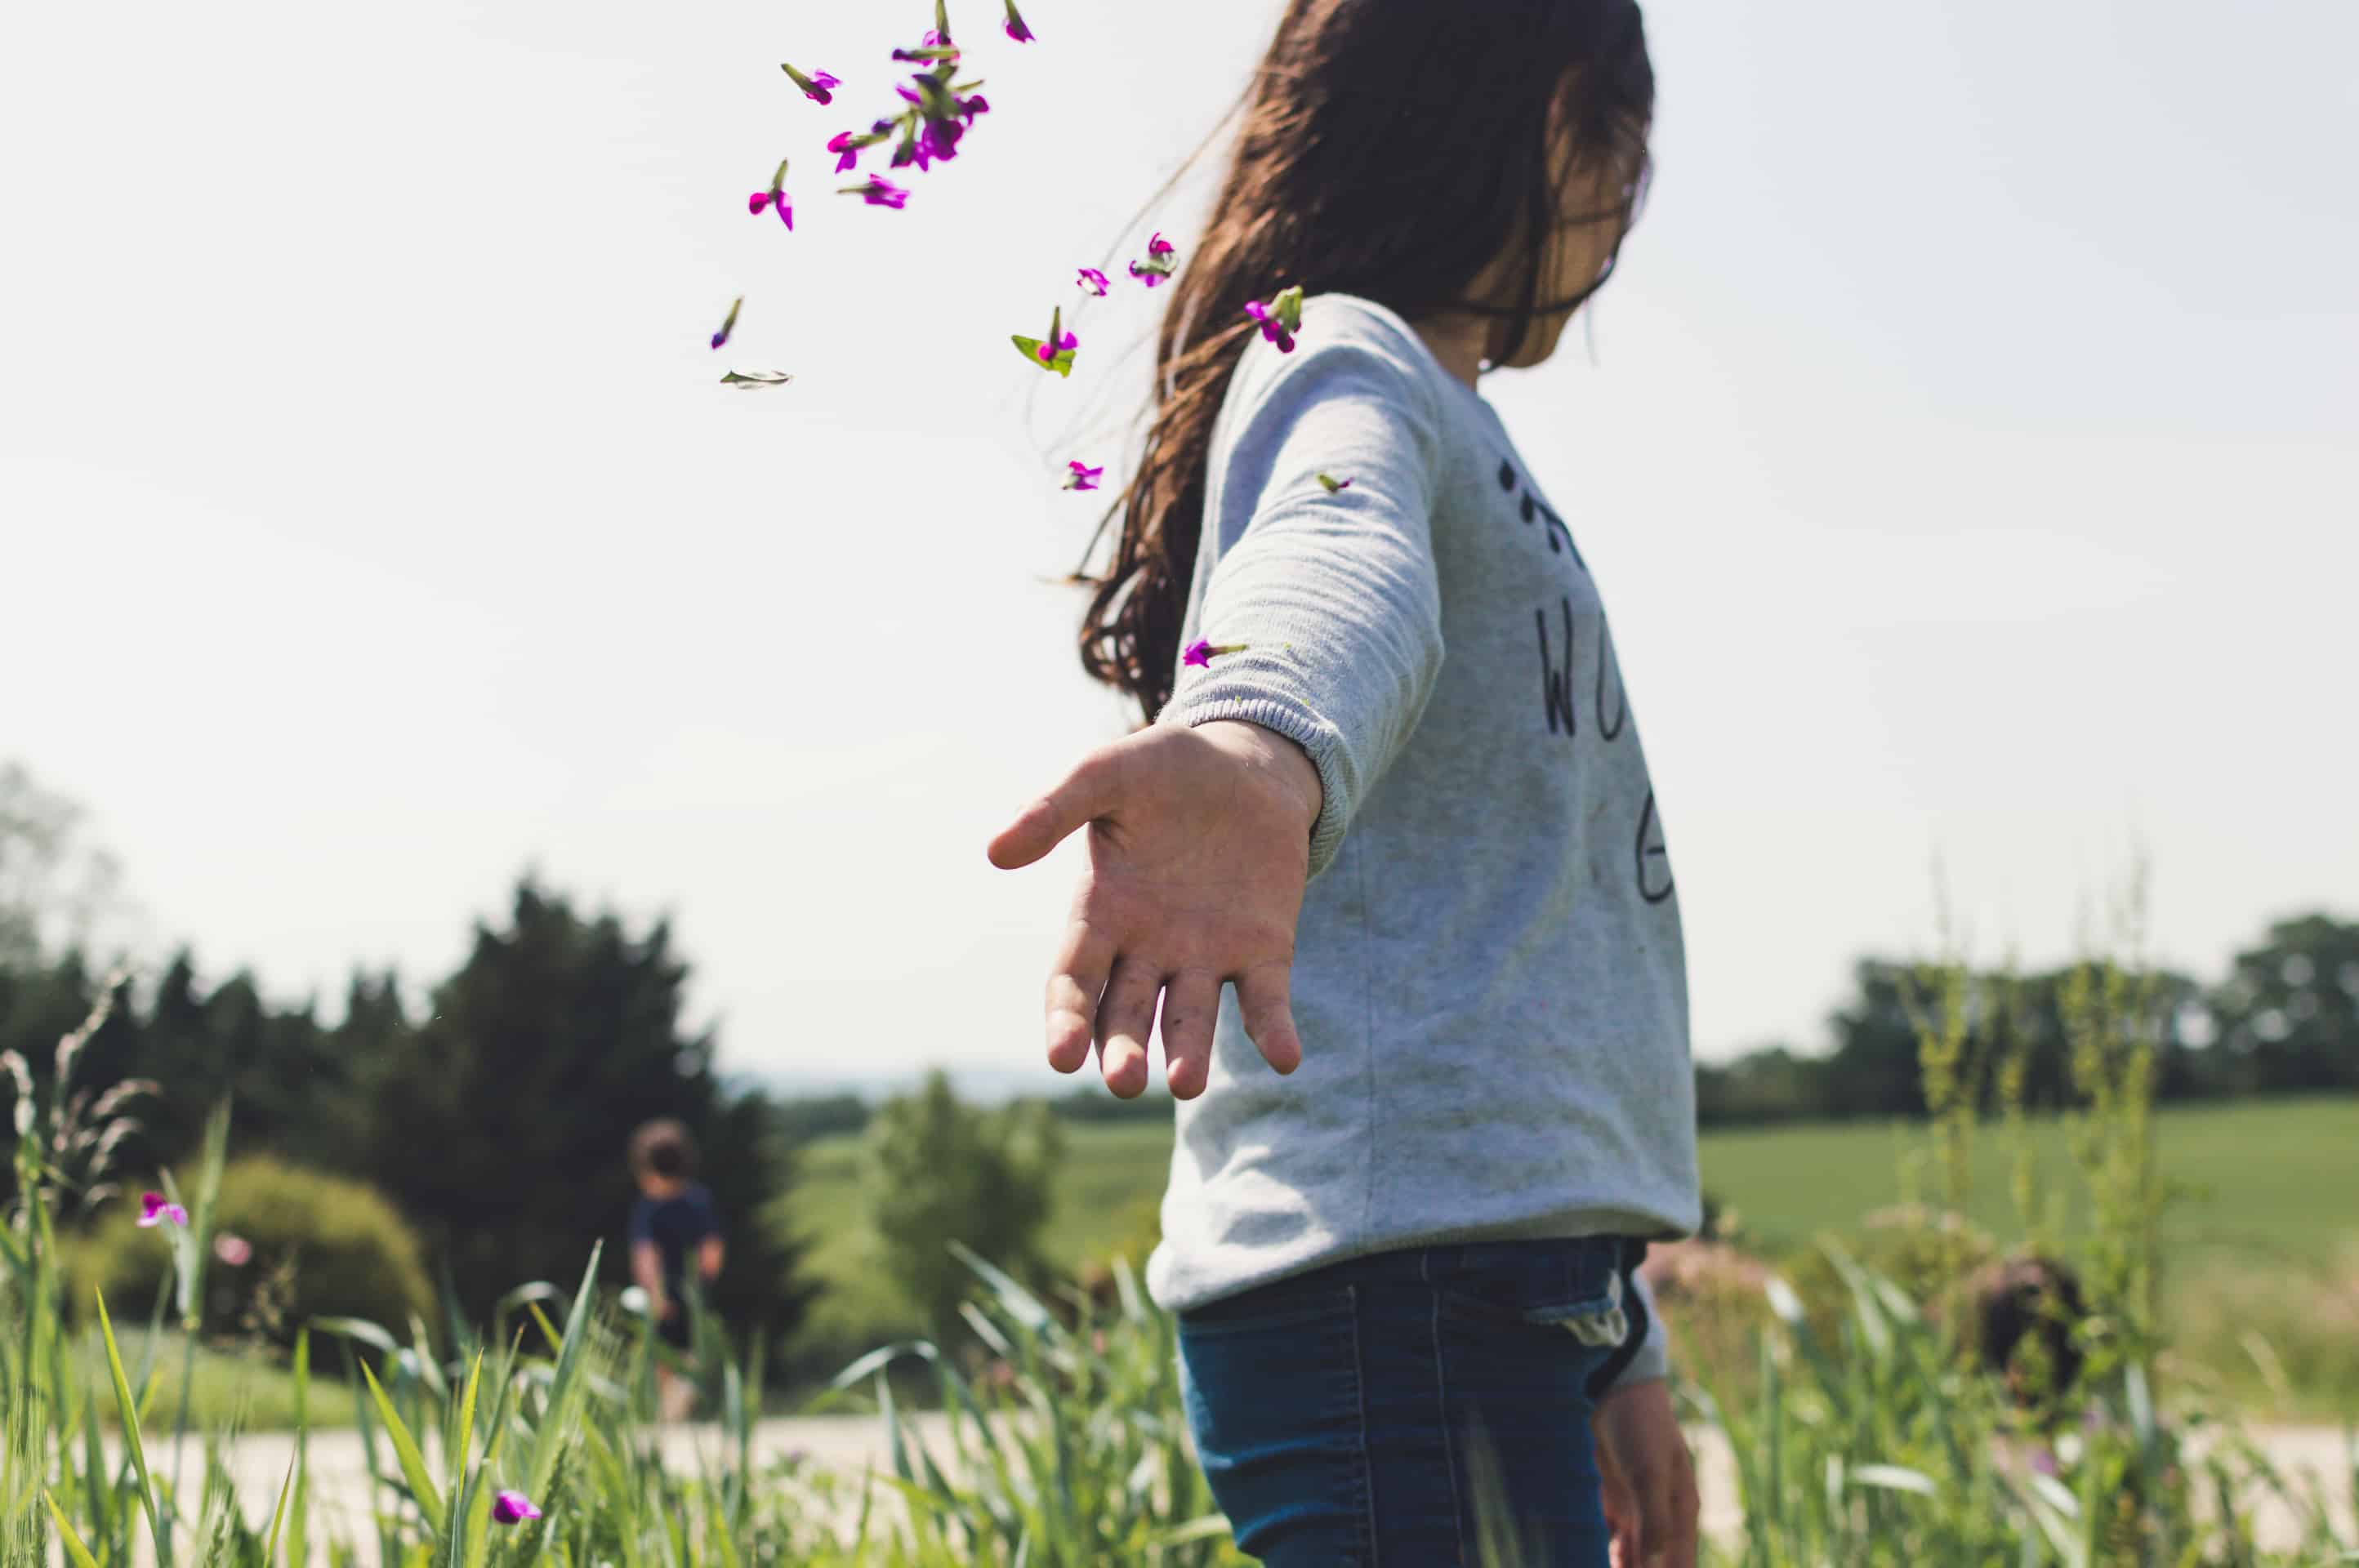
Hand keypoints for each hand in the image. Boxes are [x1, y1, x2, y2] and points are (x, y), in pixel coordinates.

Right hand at [988, 720, 1321, 1098]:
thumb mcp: (1106, 773)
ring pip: (1191, 1018)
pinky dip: (1273, 1031)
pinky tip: (1284, 1057)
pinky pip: (1265, 1000)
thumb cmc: (1163, 769)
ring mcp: (1206, 955)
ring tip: (1186, 1083)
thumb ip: (1054, 809)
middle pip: (1127, 1013)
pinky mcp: (1263, 951)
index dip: (1066, 1019)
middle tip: (1124, 1081)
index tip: (1061, 1058)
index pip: (1075, 980)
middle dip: (1123, 1049)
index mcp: (1100, 912)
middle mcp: (1147, 948)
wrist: (1246, 764)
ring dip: (1188, 1053)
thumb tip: (995, 852)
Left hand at [1592, 1380, 1698, 1567]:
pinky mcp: (1614, 1500)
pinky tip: (1599, 1563)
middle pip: (1658, 1565)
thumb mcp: (1648, 1472)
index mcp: (1681, 1510)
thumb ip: (1654, 1519)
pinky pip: (1614, 1541)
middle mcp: (1663, 1515)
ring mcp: (1639, 1508)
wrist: (1612, 1387)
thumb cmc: (1639, 1426)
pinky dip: (1611, 1557)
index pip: (1680, 1564)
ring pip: (1635, 1557)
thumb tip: (1660, 1564)